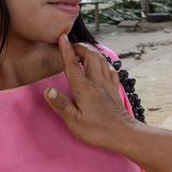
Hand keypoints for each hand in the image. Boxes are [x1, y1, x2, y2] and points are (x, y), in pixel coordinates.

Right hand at [44, 34, 137, 150]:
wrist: (123, 134)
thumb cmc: (97, 130)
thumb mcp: (74, 121)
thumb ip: (61, 104)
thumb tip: (48, 90)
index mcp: (84, 88)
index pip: (73, 65)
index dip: (67, 50)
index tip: (62, 37)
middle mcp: (97, 82)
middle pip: (91, 56)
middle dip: (81, 48)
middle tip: (71, 47)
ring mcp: (108, 85)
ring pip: (102, 60)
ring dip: (92, 53)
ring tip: (84, 53)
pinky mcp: (115, 89)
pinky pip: (111, 70)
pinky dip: (104, 63)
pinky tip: (102, 66)